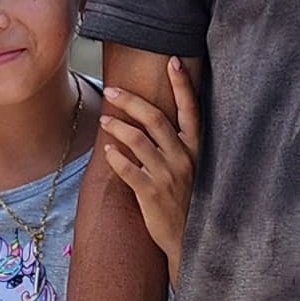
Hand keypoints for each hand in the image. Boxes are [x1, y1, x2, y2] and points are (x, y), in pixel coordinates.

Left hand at [96, 62, 201, 274]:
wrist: (187, 239)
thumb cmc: (185, 199)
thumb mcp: (188, 167)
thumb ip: (175, 143)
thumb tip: (152, 116)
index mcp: (195, 148)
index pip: (191, 109)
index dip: (182, 84)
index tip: (172, 61)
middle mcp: (184, 158)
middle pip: (156, 118)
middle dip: (132, 101)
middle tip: (112, 90)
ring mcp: (168, 176)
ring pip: (139, 140)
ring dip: (118, 126)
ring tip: (104, 119)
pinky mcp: (152, 194)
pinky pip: (129, 170)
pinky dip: (116, 157)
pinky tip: (107, 150)